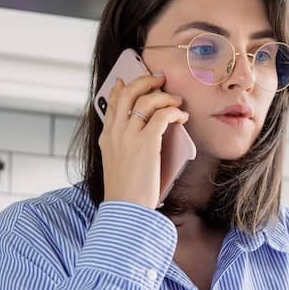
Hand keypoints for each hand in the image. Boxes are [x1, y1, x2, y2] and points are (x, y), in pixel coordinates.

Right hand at [99, 74, 189, 208]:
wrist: (126, 209)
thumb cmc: (127, 193)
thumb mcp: (117, 165)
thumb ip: (124, 146)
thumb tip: (144, 133)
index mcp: (107, 138)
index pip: (111, 104)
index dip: (120, 88)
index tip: (125, 81)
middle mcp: (116, 133)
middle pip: (128, 93)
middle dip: (145, 81)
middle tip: (159, 79)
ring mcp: (130, 136)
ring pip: (146, 100)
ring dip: (165, 96)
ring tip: (176, 100)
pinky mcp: (147, 142)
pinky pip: (163, 115)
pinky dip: (174, 111)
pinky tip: (182, 116)